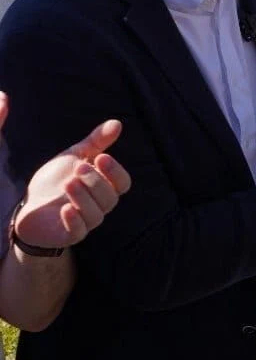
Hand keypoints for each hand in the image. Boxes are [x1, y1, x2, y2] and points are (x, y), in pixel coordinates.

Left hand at [1, 93, 130, 250]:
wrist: (29, 205)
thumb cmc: (56, 180)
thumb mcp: (74, 157)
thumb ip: (96, 142)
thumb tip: (117, 123)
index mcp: (105, 187)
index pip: (123, 183)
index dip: (115, 172)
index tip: (101, 158)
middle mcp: (100, 206)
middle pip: (110, 198)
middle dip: (96, 182)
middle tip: (79, 168)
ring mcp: (87, 222)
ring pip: (96, 214)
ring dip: (83, 197)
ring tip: (68, 183)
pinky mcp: (69, 235)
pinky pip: (79, 232)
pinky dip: (74, 220)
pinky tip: (64, 208)